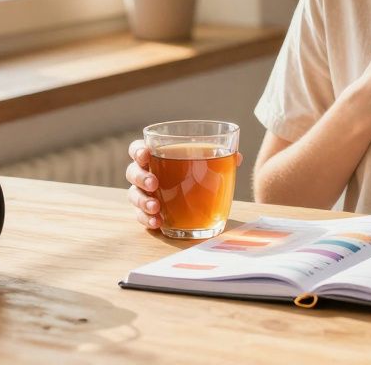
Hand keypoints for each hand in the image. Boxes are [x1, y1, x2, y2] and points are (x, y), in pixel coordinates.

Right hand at [126, 139, 243, 229]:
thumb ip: (222, 158)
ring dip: (143, 200)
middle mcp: (148, 173)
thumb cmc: (202, 173)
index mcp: (159, 155)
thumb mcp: (213, 164)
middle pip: (133, 172)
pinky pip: (141, 216)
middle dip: (141, 177)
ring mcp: (146, 194)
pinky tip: (158, 222)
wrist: (205, 200)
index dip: (138, 150)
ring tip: (156, 207)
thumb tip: (237, 157)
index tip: (146, 154)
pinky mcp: (149, 212)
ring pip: (134, 195)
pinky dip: (147, 219)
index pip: (139, 148)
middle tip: (154, 183)